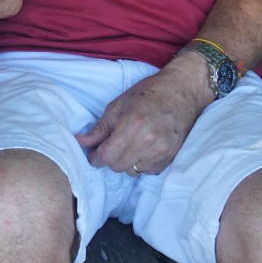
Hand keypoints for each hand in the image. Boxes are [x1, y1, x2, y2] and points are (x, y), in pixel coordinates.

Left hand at [74, 55, 213, 175]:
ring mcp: (162, 151)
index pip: (106, 156)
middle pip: (117, 166)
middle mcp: (148, 141)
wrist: (182, 91)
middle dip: (110, 158)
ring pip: (132, 171)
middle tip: (112, 145)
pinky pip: (148, 171)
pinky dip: (141, 163)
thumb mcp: (118, 105)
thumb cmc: (148, 94)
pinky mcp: (171, 157)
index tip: (94, 153)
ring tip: (130, 145)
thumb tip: (79, 142)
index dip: (95, 157)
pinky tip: (144, 148)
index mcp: (132, 125)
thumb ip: (99, 128)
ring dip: (126, 162)